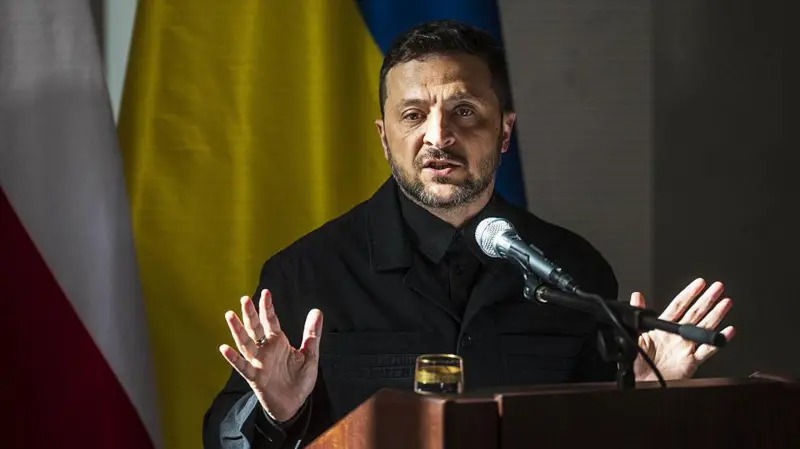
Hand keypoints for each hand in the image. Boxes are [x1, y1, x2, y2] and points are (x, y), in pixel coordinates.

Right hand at [219, 289, 322, 421]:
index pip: (271, 321)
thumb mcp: (310, 354)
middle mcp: (266, 350)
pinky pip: (243, 366)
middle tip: (244, 299)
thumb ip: (312, 333)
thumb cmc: (299, 379)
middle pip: (255, 328)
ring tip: (230, 315)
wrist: (295, 404)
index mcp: (278, 342)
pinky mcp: (255, 377)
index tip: (266, 292)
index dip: (267, 307)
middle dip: (250, 314)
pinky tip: (224, 348)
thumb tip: (317, 310)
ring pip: (246, 343)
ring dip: (237, 330)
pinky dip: (233, 358)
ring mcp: (259, 362)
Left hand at [631, 278, 734, 380]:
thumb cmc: (636, 362)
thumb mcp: (634, 335)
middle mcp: (677, 336)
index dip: (689, 293)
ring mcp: (685, 347)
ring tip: (725, 302)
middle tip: (718, 287)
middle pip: (695, 313)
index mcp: (663, 328)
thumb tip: (636, 296)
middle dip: (707, 299)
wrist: (640, 383)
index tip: (699, 283)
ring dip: (716, 315)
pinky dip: (717, 341)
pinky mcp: (691, 362)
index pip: (679, 305)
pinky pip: (707, 350)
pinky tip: (727, 332)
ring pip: (704, 327)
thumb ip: (638, 315)